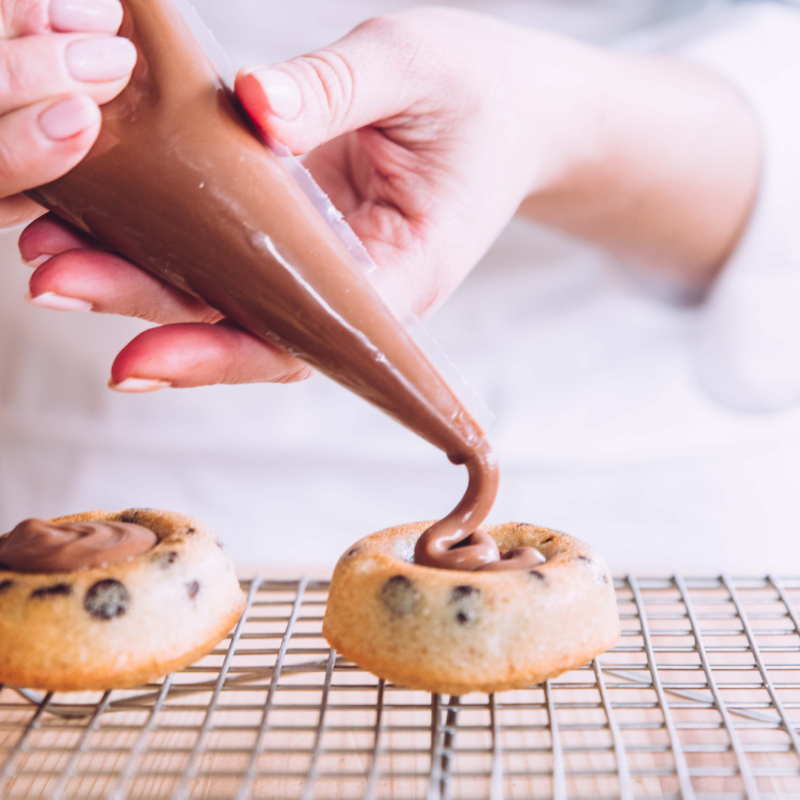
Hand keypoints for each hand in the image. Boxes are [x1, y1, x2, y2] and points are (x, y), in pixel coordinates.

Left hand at [20, 7, 758, 392]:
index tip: (139, 360)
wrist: (513, 107)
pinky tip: (104, 222)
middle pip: (248, 320)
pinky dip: (169, 241)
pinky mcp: (302, 228)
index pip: (306, 333)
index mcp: (401, 273)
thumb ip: (340, 88)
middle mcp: (354, 284)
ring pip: (230, 291)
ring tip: (53, 256)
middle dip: (150, 310)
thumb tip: (249, 105)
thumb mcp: (421, 71)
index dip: (223, 353)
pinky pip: (233, 246)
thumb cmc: (482, 97)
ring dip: (140, 281)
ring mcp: (325, 260)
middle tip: (53, 282)